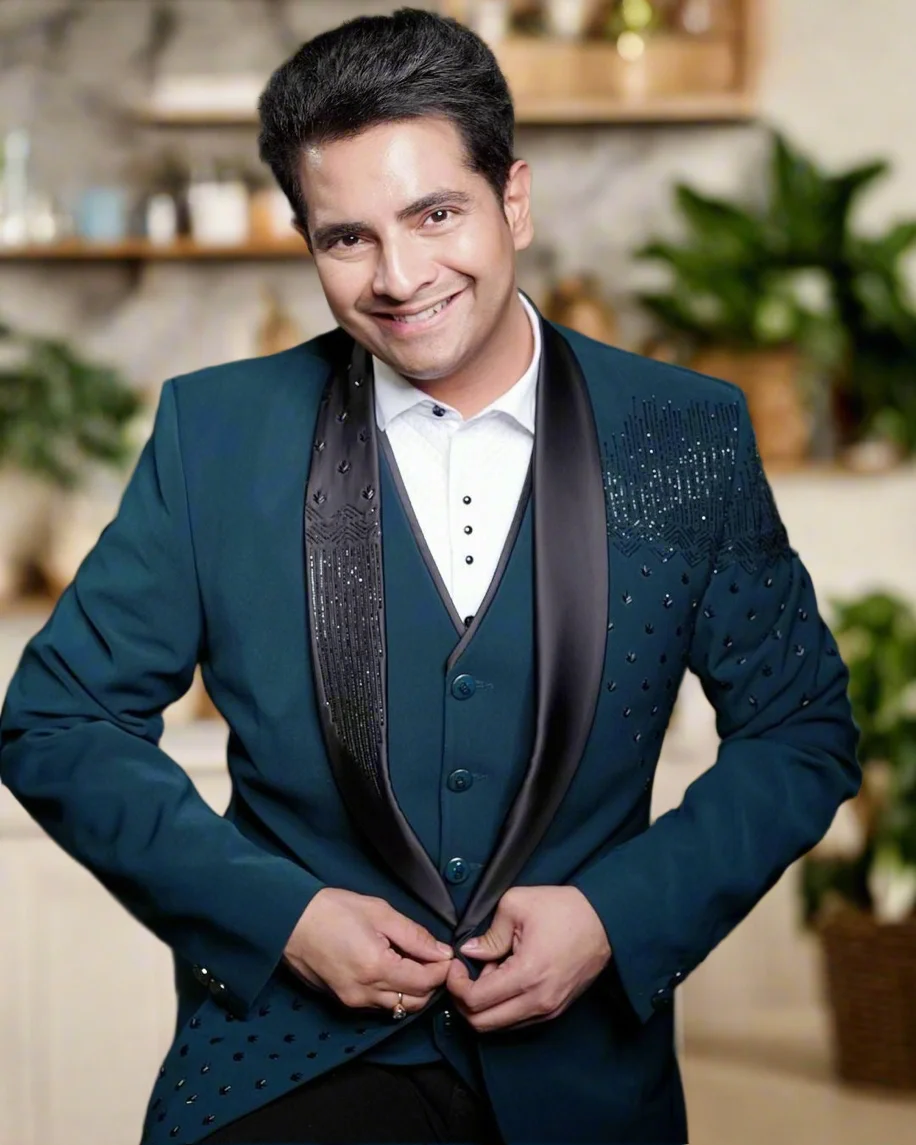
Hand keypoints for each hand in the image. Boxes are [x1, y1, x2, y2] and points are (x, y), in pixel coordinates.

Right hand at [284, 888, 453, 1015]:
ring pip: (399, 1007)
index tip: (448, 954)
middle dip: (431, 982)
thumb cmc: (332, 910)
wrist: (290, 922)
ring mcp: (353, 1001)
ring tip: (415, 963)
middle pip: (415, 1001)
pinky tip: (394, 971)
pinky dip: (394, 993)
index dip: (442, 970)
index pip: (425, 982)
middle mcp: (366, 993)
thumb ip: (414, 935)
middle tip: (434, 959)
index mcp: (377, 968)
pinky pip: (380, 1005)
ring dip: (414, 991)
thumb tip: (441, 951)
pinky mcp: (344, 1001)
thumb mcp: (379, 912)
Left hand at [446, 886, 611, 1032]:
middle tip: (462, 974)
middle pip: (483, 1024)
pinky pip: (518, 1020)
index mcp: (527, 976)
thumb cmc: (565, 909)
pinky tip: (506, 978)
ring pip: (500, 1026)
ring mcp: (549, 1010)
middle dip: (463, 1001)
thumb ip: (489, 934)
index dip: (455, 985)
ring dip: (485, 1005)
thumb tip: (469, 952)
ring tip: (489, 970)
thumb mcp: (517, 905)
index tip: (454, 964)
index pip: (475, 1001)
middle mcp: (538, 1002)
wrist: (606, 920)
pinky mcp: (556, 1010)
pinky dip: (503, 1006)